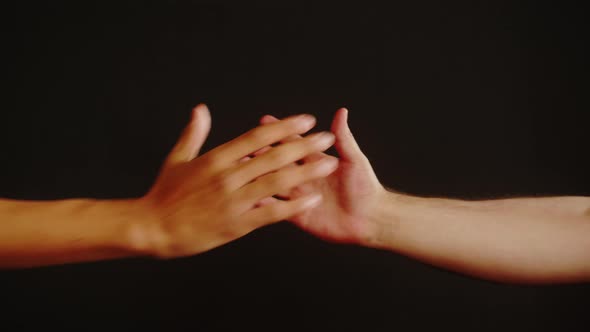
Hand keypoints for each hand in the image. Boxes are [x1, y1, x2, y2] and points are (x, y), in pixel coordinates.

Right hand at [132, 104, 338, 257]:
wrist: (152, 228)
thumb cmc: (164, 194)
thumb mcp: (177, 159)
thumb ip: (193, 134)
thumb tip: (200, 109)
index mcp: (216, 158)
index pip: (257, 137)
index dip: (284, 127)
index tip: (306, 120)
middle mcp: (228, 176)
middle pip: (273, 155)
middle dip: (304, 145)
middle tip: (327, 138)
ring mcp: (234, 200)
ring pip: (277, 181)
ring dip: (306, 171)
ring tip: (329, 163)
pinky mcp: (237, 223)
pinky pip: (271, 212)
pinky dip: (294, 205)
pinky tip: (312, 199)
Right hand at [255, 108, 386, 244]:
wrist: (371, 219)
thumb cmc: (366, 188)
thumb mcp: (354, 160)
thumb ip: (344, 139)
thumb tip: (341, 112)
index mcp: (316, 162)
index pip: (293, 144)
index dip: (279, 132)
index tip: (265, 120)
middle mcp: (304, 178)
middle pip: (279, 162)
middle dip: (262, 152)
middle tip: (245, 144)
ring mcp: (300, 196)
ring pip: (274, 184)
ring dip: (259, 176)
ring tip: (242, 167)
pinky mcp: (298, 215)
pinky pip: (278, 208)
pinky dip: (265, 202)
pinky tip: (249, 197)